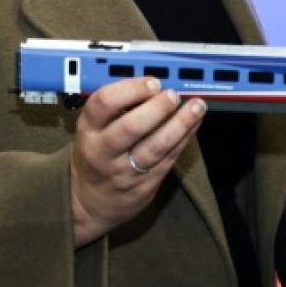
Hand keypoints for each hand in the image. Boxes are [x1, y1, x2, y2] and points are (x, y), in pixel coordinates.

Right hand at [69, 76, 205, 246]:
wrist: (89, 203)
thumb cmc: (95, 157)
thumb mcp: (92, 131)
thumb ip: (116, 109)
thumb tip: (151, 85)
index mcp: (88, 130)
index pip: (103, 104)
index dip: (130, 89)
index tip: (151, 83)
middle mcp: (104, 151)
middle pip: (131, 127)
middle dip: (157, 108)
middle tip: (173, 95)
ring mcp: (124, 171)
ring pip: (155, 146)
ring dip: (180, 124)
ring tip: (197, 106)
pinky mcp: (144, 185)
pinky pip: (168, 159)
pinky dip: (184, 139)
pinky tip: (194, 124)